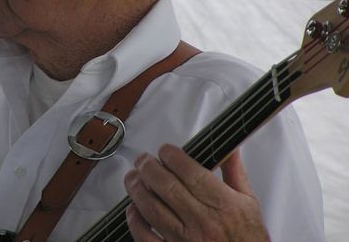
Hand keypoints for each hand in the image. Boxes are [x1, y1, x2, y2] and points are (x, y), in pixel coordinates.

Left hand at [123, 144, 269, 240]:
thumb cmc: (248, 239)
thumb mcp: (248, 203)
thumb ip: (234, 173)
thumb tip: (229, 148)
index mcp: (223, 206)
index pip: (191, 173)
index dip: (172, 156)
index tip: (165, 150)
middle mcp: (204, 223)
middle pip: (167, 187)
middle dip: (148, 167)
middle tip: (143, 160)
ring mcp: (186, 240)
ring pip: (152, 209)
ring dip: (137, 189)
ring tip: (133, 178)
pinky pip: (146, 238)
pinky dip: (135, 221)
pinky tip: (133, 208)